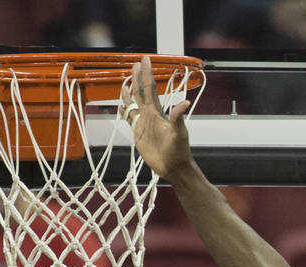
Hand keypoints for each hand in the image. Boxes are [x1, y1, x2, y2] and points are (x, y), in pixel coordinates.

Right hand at [121, 56, 194, 180]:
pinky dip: (124, 111)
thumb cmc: (179, 152)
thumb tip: (185, 101)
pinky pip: (129, 118)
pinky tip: (121, 106)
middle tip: (135, 64)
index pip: (150, 88)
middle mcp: (150, 115)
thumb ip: (178, 117)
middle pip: (141, 92)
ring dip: (130, 92)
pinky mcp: (138, 133)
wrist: (173, 167)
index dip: (147, 74)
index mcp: (157, 112)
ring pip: (134, 103)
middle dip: (138, 78)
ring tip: (126, 80)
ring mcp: (143, 123)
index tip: (145, 60)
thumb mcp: (180, 133)